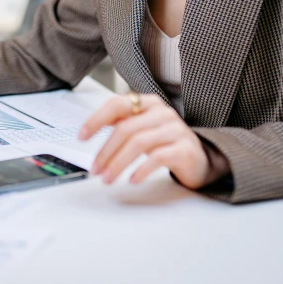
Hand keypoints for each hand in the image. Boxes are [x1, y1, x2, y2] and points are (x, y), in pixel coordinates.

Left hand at [79, 93, 230, 189]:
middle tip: (95, 169)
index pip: (117, 104)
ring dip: (118, 163)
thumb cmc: (166, 143)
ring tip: (107, 178)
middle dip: (106, 151)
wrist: (201, 158)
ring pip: (139, 142)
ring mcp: (175, 129)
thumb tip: (90, 129)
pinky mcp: (185, 149)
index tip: (82, 136)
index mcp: (148, 103)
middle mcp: (162, 112)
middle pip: (126, 128)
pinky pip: (158, 157)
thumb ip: (122, 124)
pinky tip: (132, 179)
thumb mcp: (143, 129)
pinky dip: (141, 169)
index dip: (97, 119)